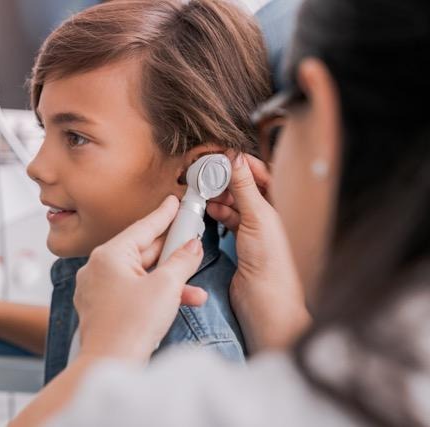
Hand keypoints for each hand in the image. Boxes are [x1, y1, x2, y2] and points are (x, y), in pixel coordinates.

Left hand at [73, 196, 204, 362]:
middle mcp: (99, 268)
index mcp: (108, 255)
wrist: (111, 364)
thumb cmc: (132, 325)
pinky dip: (155, 294)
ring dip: (169, 279)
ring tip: (195, 284)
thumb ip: (182, 260)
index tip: (174, 201)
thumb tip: (192, 246)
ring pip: (141, 274)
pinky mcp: (104, 307)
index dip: (164, 214)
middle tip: (191, 238)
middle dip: (171, 251)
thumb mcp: (167, 286)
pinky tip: (182, 300)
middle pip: (142, 250)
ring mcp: (99, 289)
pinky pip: (134, 291)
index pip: (143, 227)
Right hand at [207, 154, 310, 351]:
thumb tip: (235, 158)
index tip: (220, 156)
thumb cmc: (271, 263)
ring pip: (235, 201)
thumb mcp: (257, 217)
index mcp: (281, 203)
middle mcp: (270, 213)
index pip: (260, 171)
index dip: (240, 162)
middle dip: (226, 177)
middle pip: (246, 185)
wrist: (265, 301)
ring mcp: (255, 227)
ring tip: (205, 191)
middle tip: (207, 173)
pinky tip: (209, 209)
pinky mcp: (241, 241)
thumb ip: (245, 187)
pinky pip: (228, 218)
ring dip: (220, 194)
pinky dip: (218, 212)